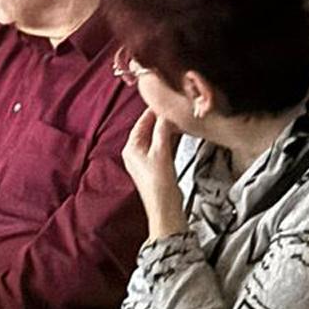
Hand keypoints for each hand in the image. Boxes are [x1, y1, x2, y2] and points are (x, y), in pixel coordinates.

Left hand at [122, 108, 185, 233]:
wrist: (164, 207)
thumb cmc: (158, 184)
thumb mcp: (161, 151)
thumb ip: (162, 130)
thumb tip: (165, 115)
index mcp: (131, 148)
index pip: (141, 122)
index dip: (153, 111)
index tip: (163, 101)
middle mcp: (135, 153)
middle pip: (148, 129)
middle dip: (161, 120)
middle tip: (173, 109)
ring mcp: (145, 160)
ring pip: (155, 137)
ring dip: (166, 129)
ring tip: (177, 119)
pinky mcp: (155, 166)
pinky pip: (161, 146)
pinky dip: (169, 139)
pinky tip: (178, 135)